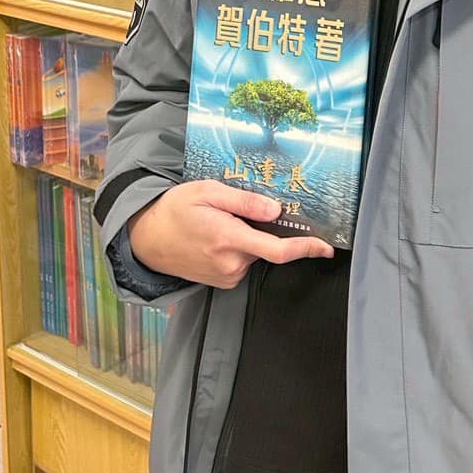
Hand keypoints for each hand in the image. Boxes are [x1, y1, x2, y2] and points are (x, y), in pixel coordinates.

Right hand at [128, 180, 334, 288]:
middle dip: (264, 227)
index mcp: (229, 239)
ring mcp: (227, 275)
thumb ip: (244, 201)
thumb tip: (276, 210)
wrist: (147, 238)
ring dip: (249, 236)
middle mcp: (231, 263)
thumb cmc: (175, 210)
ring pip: (255, 252)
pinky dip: (240, 246)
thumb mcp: (207, 192)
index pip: (278, 250)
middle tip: (238, 209)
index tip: (326, 247)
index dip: (306, 248)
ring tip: (220, 221)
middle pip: (267, 246)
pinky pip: (243, 260)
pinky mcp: (223, 280)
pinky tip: (218, 235)